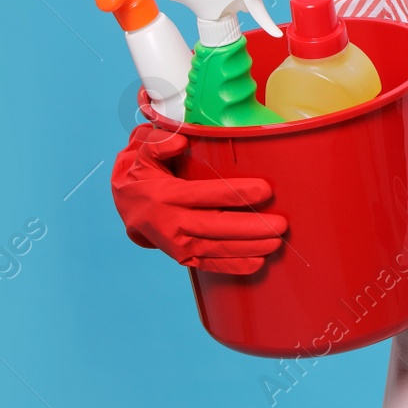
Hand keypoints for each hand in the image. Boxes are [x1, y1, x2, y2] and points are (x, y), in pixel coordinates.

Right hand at [110, 124, 287, 274]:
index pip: (206, 194)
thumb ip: (159, 143)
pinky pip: (210, 265)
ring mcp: (177, 244)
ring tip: (277, 242)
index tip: (265, 190)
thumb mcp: (143, 152)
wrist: (126, 205)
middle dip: (250, 227)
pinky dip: (234, 266)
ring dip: (248, 248)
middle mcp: (172, 222)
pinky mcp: (182, 257)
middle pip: (216, 227)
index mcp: (167, 195)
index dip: (236, 193)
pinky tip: (258, 262)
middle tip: (281, 225)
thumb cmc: (144, 173)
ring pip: (216, 248)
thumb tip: (180, 141)